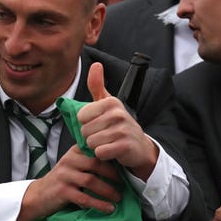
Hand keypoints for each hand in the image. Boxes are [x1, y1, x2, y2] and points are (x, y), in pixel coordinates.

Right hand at [16, 145, 120, 220]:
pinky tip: (108, 208)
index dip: (111, 157)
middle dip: (113, 175)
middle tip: (124, 184)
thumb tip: (116, 164)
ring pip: (91, 181)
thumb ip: (88, 161)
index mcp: (73, 152)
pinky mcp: (62, 192)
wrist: (38, 195)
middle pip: (95, 164)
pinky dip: (99, 204)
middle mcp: (68, 161)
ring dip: (108, 190)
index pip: (95, 150)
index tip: (125, 166)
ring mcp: (64, 176)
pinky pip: (84, 198)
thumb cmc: (61, 181)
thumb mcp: (72, 165)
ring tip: (118, 198)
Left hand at [78, 62, 158, 179]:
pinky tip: (112, 151)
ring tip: (108, 142)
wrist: (139, 146)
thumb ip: (97, 85)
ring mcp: (123, 130)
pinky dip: (103, 155)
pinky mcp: (125, 146)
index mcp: (111, 102)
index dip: (86, 123)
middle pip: (84, 130)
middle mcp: (118, 113)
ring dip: (96, 146)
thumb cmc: (117, 124)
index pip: (81, 116)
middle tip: (104, 135)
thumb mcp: (107, 103)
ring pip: (91, 142)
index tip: (98, 123)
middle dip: (90, 136)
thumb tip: (96, 65)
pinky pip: (100, 152)